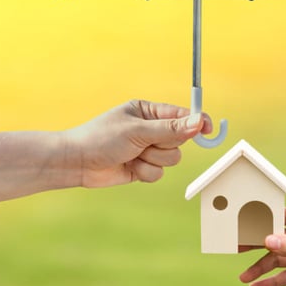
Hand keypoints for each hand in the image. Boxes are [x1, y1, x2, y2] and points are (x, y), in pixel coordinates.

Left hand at [67, 99, 210, 187]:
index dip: (196, 122)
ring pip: (172, 159)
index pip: (181, 115)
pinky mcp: (142, 168)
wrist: (77, 163)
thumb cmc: (101, 138)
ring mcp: (147, 149)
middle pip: (180, 141)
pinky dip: (145, 173)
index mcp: (148, 111)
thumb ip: (170, 129)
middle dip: (164, 146)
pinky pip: (159, 173)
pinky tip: (129, 167)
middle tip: (144, 144)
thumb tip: (198, 123)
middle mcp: (150, 129)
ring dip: (153, 160)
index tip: (209, 129)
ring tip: (132, 156)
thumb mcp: (138, 131)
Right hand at [239, 207, 285, 285]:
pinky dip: (271, 281)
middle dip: (257, 244)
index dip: (267, 216)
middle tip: (237, 247)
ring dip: (261, 268)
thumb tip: (267, 239)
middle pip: (277, 239)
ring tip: (244, 278)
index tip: (247, 218)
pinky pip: (285, 276)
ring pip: (278, 260)